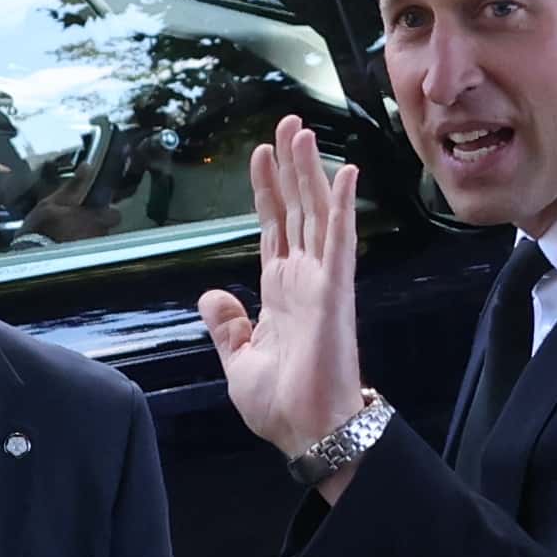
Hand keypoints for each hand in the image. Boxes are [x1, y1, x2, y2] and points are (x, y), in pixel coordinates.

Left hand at [201, 114, 368, 456]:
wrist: (308, 433)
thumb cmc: (281, 405)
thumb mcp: (238, 361)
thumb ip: (226, 326)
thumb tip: (212, 295)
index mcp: (280, 293)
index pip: (273, 228)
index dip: (267, 190)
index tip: (260, 155)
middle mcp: (304, 279)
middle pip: (296, 209)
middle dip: (290, 167)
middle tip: (287, 124)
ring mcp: (322, 282)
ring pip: (316, 214)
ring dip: (311, 173)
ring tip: (302, 133)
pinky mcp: (336, 292)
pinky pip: (340, 241)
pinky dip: (342, 206)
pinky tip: (344, 174)